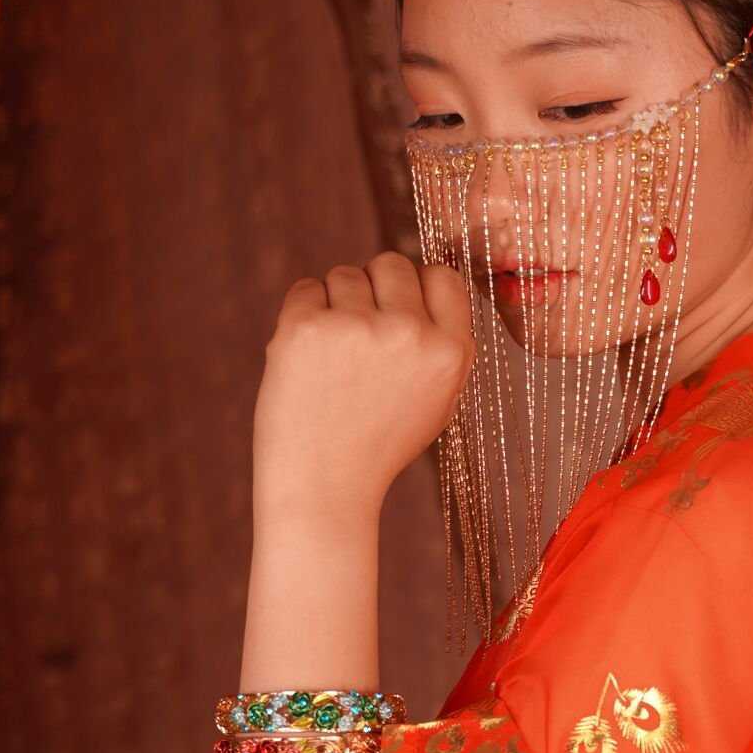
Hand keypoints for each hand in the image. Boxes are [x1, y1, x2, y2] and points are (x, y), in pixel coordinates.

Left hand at [254, 251, 472, 519]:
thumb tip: (427, 280)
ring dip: (334, 305)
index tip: (396, 310)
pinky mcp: (307, 328)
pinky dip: (302, 315)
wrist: (323, 489)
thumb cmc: (377, 446)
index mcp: (450, 352)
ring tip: (331, 358)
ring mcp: (358, 327)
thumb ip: (440, 344)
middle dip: (373, 288)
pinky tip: (306, 358)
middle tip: (357, 333)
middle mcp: (410, 334)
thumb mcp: (435, 402)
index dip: (416, 287)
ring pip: (344, 275)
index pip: (443, 277)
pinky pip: (305, 289)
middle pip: (391, 263)